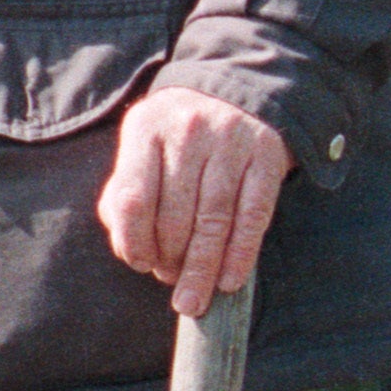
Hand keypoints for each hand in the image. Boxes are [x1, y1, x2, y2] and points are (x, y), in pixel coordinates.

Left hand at [96, 91, 292, 321]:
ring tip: (194, 300)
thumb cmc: (178, 136)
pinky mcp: (266, 154)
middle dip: (170, 261)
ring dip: (202, 269)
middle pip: (174, 215)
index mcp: (146, 127)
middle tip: (172, 285)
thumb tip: (127, 245)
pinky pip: (253, 215)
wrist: (236, 91)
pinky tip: (229, 280)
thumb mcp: (142, 147)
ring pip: (214, 220)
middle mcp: (188, 130)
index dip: (133, 241)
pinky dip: (240, 254)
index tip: (139, 265)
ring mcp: (231, 141)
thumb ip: (124, 192)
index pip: (132, 198)